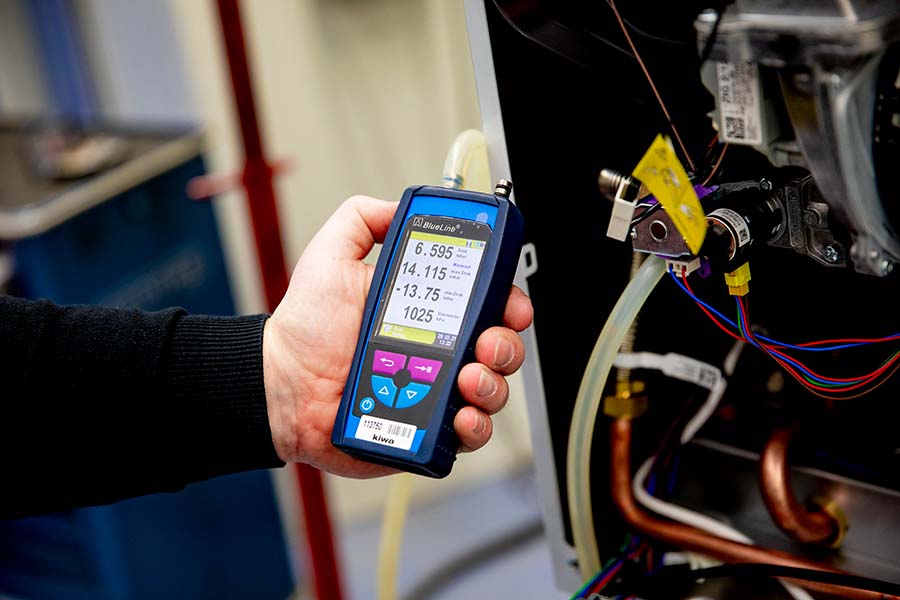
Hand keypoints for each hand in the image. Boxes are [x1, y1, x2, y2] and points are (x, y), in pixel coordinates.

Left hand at [263, 195, 532, 477]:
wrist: (281, 385)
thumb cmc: (305, 328)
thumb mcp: (331, 256)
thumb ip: (363, 219)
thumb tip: (402, 207)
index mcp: (426, 312)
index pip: (486, 304)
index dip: (508, 302)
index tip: (507, 303)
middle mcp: (438, 353)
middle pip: (501, 348)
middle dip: (505, 345)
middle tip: (483, 343)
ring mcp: (436, 393)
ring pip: (493, 391)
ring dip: (492, 384)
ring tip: (466, 379)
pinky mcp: (426, 430)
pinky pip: (469, 434)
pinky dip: (476, 427)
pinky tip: (460, 416)